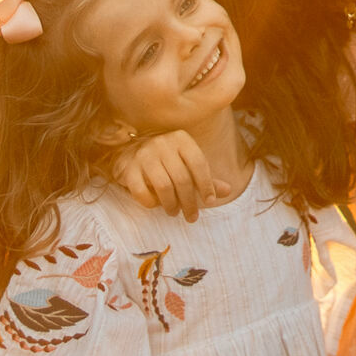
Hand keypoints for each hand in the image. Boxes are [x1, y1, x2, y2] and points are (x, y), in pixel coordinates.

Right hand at [111, 129, 229, 221]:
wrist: (128, 150)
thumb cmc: (165, 160)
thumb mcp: (187, 163)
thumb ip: (205, 177)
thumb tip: (228, 191)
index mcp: (181, 139)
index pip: (199, 163)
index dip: (207, 185)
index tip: (210, 201)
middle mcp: (162, 143)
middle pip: (182, 179)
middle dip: (190, 202)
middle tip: (192, 217)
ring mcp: (143, 155)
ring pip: (163, 186)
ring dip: (171, 205)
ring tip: (174, 212)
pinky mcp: (128, 168)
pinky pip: (141, 191)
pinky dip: (150, 202)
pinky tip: (155, 205)